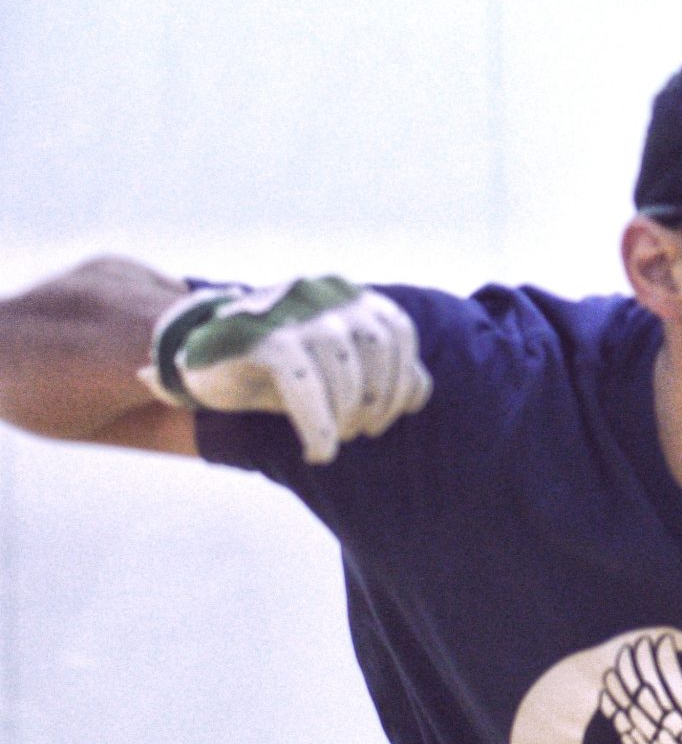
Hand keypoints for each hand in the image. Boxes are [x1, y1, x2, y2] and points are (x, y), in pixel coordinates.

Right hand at [139, 276, 431, 463]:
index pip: (397, 333)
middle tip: (360, 432)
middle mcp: (321, 293)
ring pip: (342, 365)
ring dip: (345, 415)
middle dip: (377, 399)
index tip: (387, 416)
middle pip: (376, 347)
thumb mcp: (334, 369)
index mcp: (346, 295)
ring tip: (334, 441)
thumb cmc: (279, 369)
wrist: (200, 361)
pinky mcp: (257, 336)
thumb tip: (419, 393)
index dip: (401, 379)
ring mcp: (288, 309)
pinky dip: (318, 422)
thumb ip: (379, 372)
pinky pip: (302, 381)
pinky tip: (318, 450)